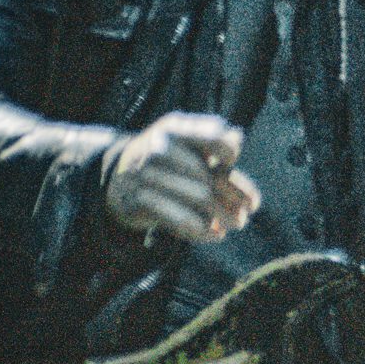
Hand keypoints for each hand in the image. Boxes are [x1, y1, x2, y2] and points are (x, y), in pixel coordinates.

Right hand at [104, 114, 259, 242]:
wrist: (116, 179)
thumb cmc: (163, 162)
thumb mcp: (182, 142)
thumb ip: (211, 141)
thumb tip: (236, 137)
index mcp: (173, 129)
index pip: (212, 136)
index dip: (228, 153)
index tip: (229, 166)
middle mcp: (159, 148)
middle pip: (209, 176)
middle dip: (234, 196)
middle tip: (248, 211)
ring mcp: (147, 175)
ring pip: (200, 198)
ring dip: (223, 215)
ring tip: (236, 224)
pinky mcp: (140, 201)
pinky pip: (181, 219)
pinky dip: (203, 230)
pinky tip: (216, 234)